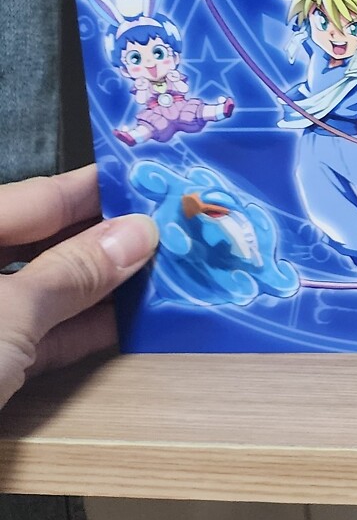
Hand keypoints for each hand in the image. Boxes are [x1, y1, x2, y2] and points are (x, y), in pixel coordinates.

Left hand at [0, 166, 155, 410]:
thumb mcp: (6, 314)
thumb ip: (73, 272)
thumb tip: (138, 233)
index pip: (33, 197)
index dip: (95, 190)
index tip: (156, 181)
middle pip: (38, 243)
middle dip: (104, 239)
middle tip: (176, 230)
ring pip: (41, 293)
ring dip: (101, 289)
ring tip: (167, 276)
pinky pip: (36, 339)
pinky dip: (78, 333)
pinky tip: (127, 326)